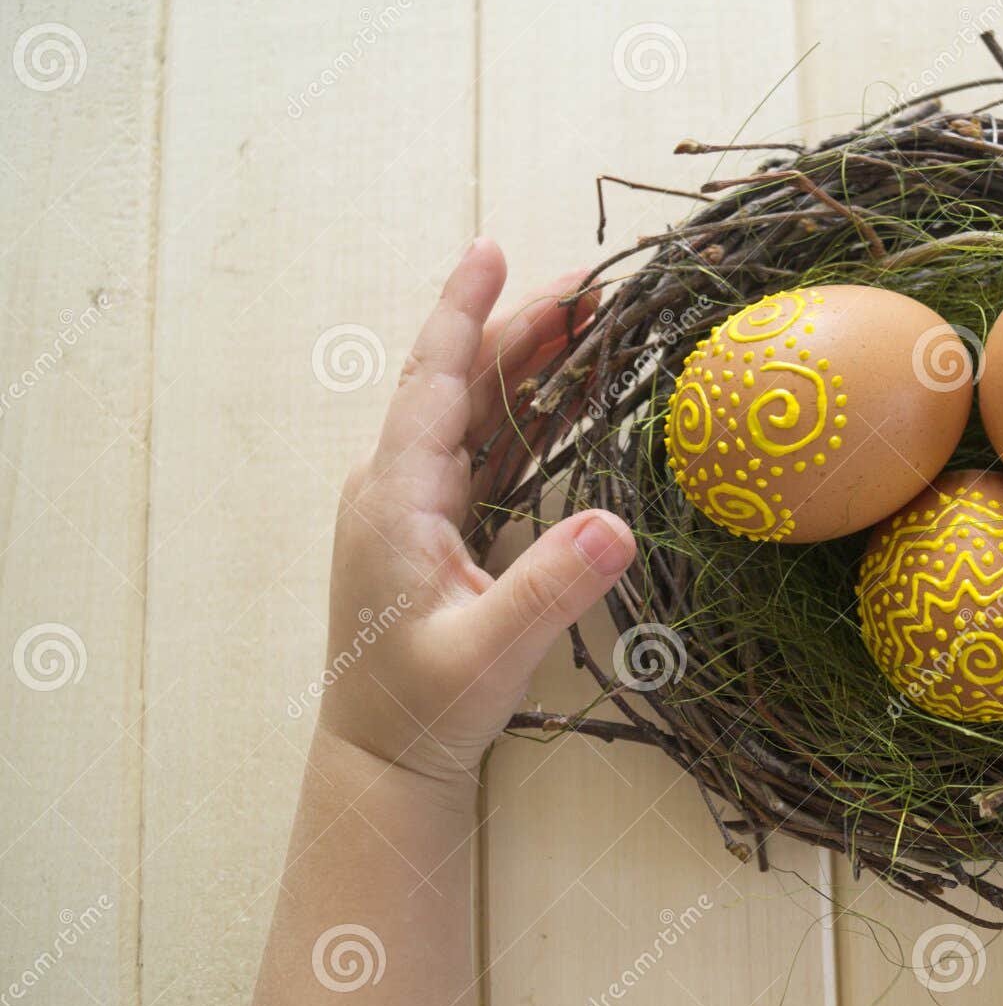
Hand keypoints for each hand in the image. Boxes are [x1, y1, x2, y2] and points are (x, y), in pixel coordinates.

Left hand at [314, 238, 635, 792]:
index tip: (491, 250)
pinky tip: (569, 393)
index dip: (463, 314)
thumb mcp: (490, 655)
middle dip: (522, 328)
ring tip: (591, 320)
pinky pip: (489, 450)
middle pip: (463, 384)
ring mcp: (417, 504)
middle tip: (591, 287)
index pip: (433, 384)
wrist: (383, 755)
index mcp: (397, 501)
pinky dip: (530, 415)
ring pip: (477, 412)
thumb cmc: (425, 708)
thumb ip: (549, 590)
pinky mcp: (439, 524)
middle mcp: (399, 487)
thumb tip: (618, 526)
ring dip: (531, 365)